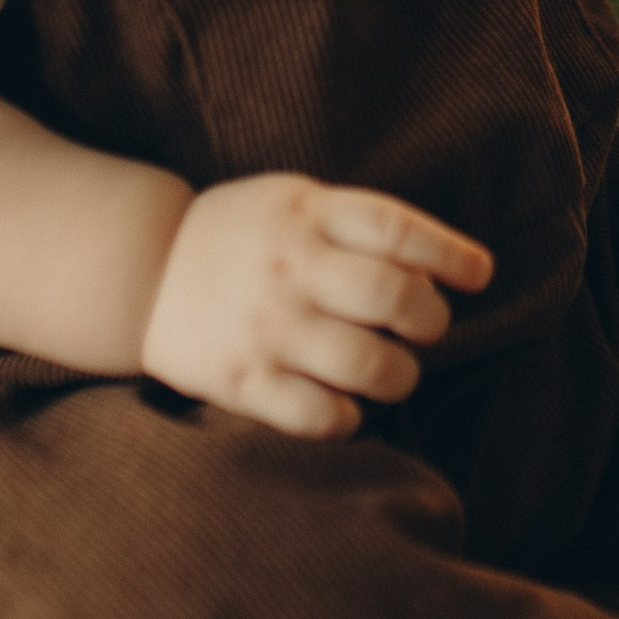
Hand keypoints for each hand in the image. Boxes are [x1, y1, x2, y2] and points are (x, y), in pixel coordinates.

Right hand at [138, 175, 493, 436]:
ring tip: (394, 371)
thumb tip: (442, 262)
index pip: (399, 230)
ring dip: (401, 375)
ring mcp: (267, 328)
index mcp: (308, 215)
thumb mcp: (294, 200)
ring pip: (368, 365)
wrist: (140, 270)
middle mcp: (291, 270)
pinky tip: (347, 406)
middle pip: (395, 299)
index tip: (479, 274)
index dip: (451, 254)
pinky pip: (318, 416)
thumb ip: (357, 223)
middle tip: (427, 326)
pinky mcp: (243, 382)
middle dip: (432, 320)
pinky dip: (349, 419)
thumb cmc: (240, 235)